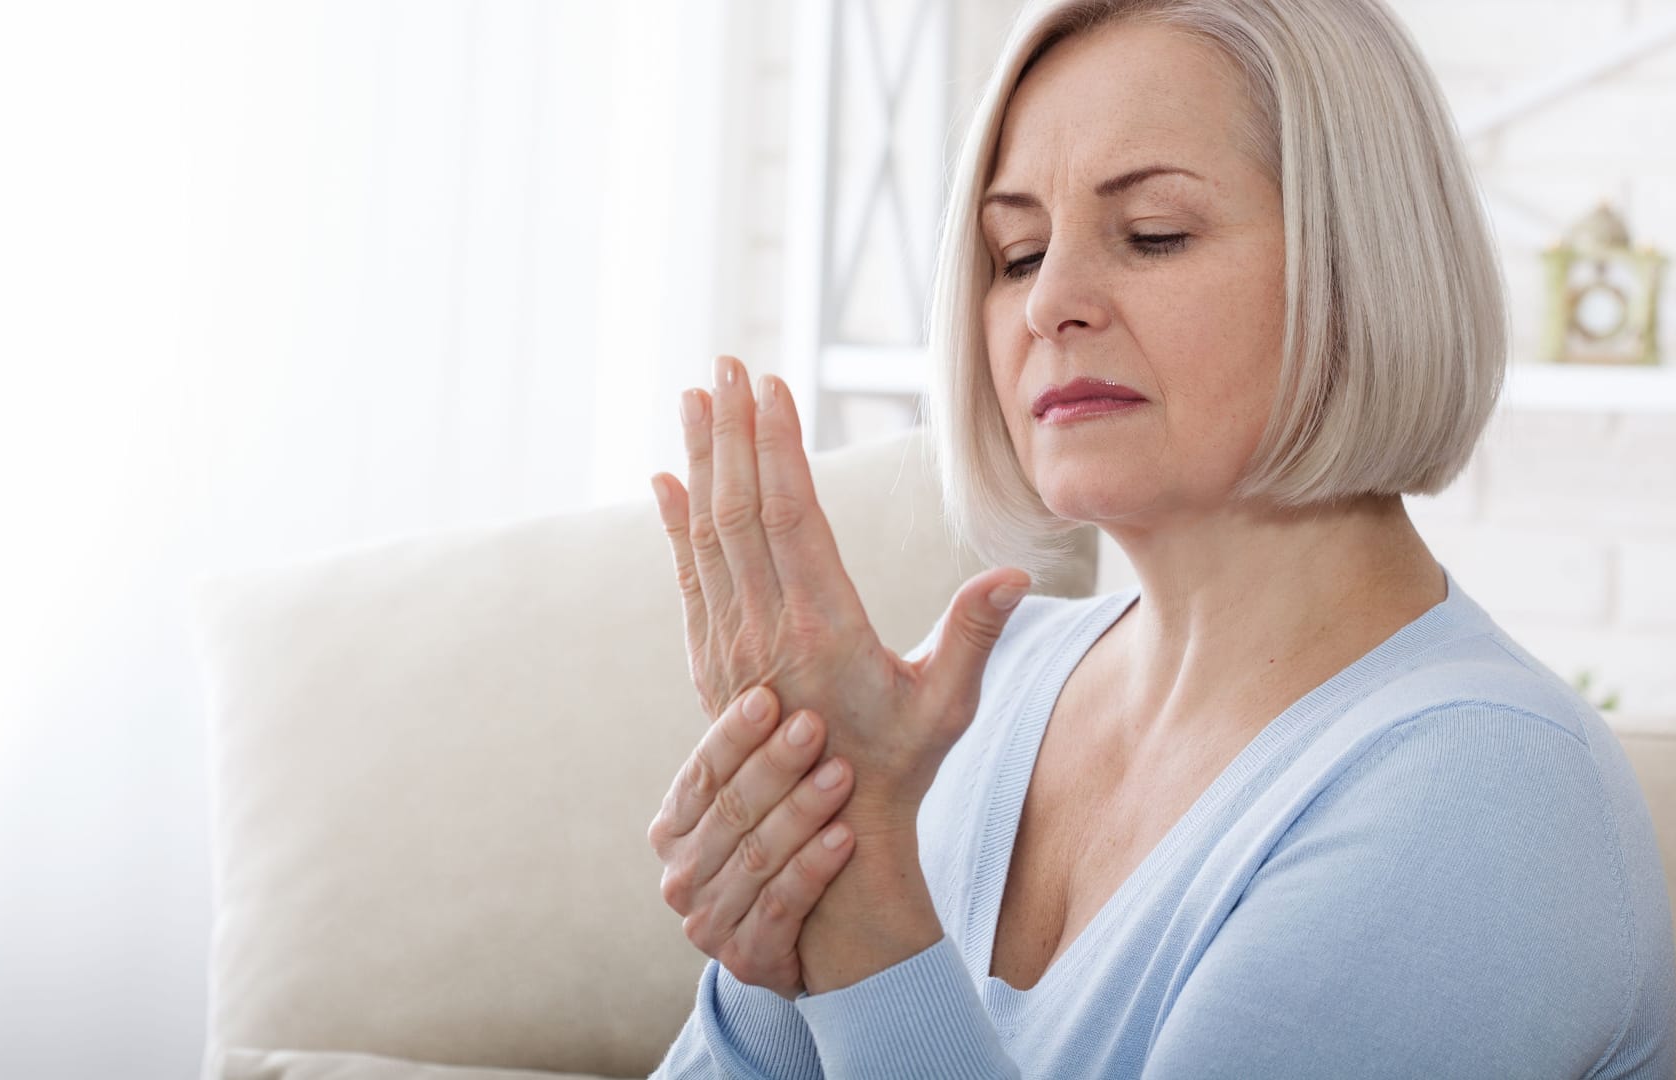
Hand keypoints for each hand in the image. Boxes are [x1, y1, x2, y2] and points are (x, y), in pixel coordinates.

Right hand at [647, 684, 856, 998]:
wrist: (827, 937)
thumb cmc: (797, 841)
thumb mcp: (770, 793)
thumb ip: (761, 742)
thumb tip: (767, 658)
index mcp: (675, 825)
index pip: (701, 773)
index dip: (733, 735)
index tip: (768, 696)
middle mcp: (681, 874)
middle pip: (729, 812)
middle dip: (774, 765)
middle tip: (814, 726)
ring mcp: (707, 921)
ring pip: (756, 858)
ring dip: (800, 813)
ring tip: (843, 774)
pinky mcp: (746, 959)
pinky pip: (780, 907)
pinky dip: (813, 870)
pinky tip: (845, 838)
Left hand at [649, 354, 1032, 829]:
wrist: (830, 837)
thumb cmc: (902, 767)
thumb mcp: (949, 706)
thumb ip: (975, 636)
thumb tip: (1012, 575)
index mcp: (823, 630)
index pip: (790, 517)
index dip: (777, 447)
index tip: (771, 385)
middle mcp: (765, 632)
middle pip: (738, 510)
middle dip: (731, 430)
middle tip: (725, 364)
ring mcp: (729, 647)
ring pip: (707, 535)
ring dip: (700, 460)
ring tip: (693, 396)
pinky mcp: (711, 662)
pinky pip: (688, 577)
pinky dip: (674, 524)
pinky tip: (664, 480)